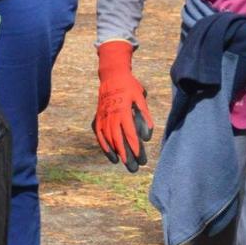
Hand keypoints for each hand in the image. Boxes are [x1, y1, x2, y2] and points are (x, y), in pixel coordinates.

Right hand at [93, 40, 152, 172]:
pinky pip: (100, 136)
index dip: (135, 147)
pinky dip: (105, 147)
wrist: (111, 76)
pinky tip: (111, 156)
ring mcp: (103, 118)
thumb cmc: (129, 86)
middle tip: (133, 168)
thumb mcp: (140, 98)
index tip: (140, 158)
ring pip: (109, 140)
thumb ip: (144, 115)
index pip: (130, 133)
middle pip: (119, 140)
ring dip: (116, 153)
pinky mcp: (98, 119)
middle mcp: (111, 116)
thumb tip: (147, 134)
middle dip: (126, 155)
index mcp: (123, 111)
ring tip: (124, 163)